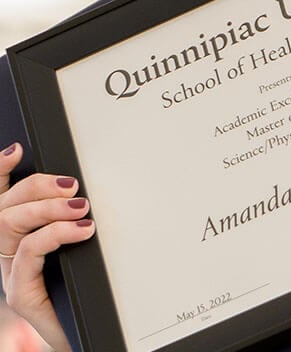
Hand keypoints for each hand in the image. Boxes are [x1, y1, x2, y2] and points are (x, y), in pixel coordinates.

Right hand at [0, 143, 92, 351]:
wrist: (90, 337)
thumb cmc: (89, 291)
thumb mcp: (84, 247)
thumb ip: (76, 220)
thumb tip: (86, 190)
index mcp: (19, 240)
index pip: (1, 199)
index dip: (0, 172)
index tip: (17, 149)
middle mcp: (8, 256)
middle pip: (3, 207)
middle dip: (36, 186)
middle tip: (72, 187)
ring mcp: (11, 276)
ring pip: (7, 226)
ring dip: (45, 209)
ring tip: (81, 208)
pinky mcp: (21, 296)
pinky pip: (25, 257)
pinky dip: (53, 236)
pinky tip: (80, 230)